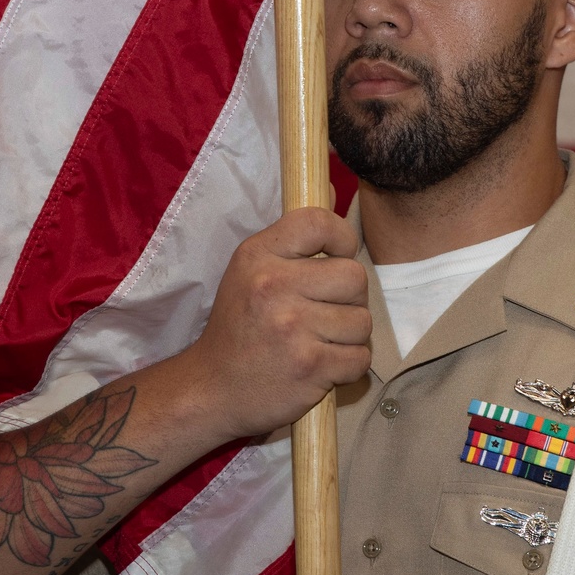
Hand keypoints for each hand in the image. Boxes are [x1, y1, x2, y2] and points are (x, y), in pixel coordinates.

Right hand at [187, 208, 370, 439]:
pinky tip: (322, 365)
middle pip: (354, 277)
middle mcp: (274, 286)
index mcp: (258, 255)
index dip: (342, 239)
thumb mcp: (251, 269)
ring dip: (349, 335)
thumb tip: (331, 185)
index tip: (336, 257)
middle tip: (324, 311)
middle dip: (349, 298)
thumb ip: (294, 235)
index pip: (320, 222)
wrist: (212, 389)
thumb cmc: (239, 326)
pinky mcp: (310, 366)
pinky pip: (360, 358)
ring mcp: (293, 328)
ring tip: (319, 340)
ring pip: (362, 321)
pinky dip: (348, 365)